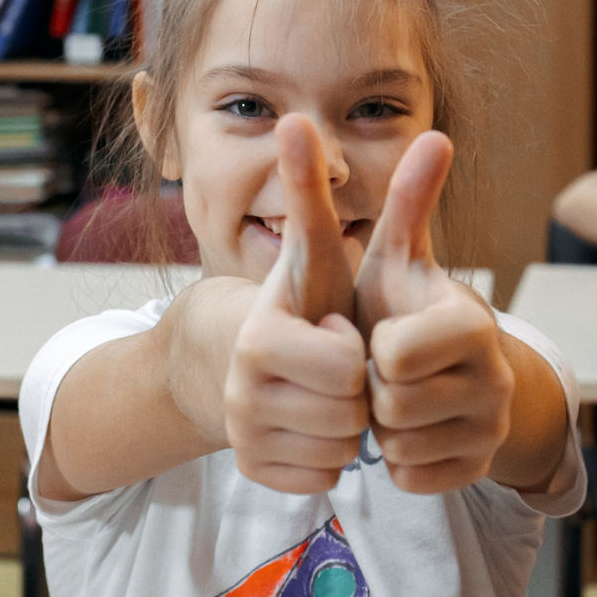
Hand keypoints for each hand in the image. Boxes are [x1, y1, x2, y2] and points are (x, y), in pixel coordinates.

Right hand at [220, 117, 371, 492]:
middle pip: (349, 414)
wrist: (239, 358)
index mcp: (259, 339)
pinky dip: (330, 457)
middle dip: (357, 390)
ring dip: (349, 424)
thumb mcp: (311, 249)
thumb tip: (299, 117)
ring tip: (328, 392)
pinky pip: (324, 479)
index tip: (336, 331)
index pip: (347, 366)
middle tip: (337, 365)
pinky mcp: (254, 472)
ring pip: (339, 451)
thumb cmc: (297, 300)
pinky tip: (316, 423)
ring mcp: (244, 437)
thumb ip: (309, 190)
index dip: (356, 350)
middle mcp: (241, 393)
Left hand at [354, 131, 514, 493]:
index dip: (373, 350)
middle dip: (371, 390)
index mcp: (470, 323)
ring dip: (378, 426)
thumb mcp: (397, 259)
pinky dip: (396, 460)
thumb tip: (434, 133)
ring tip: (391, 398)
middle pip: (391, 404)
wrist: (442, 374)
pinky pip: (409, 478)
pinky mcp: (476, 470)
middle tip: (380, 373)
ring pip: (398, 446)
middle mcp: (494, 377)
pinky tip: (405, 431)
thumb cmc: (403, 308)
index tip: (380, 336)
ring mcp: (490, 427)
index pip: (396, 354)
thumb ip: (407, 204)